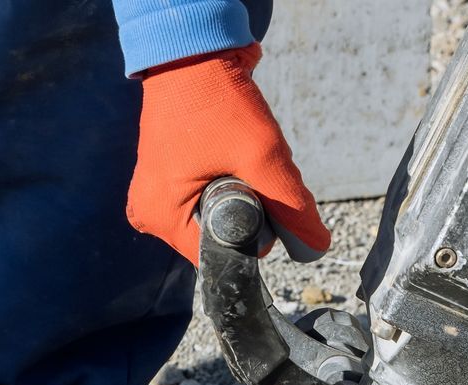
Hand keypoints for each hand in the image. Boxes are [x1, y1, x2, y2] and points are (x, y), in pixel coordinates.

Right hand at [126, 43, 330, 266]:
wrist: (191, 48)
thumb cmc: (214, 97)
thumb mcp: (260, 153)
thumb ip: (291, 203)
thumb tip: (317, 244)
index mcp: (159, 218)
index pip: (219, 253)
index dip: (252, 230)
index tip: (258, 189)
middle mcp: (150, 213)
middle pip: (217, 235)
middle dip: (245, 206)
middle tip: (244, 162)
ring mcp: (155, 194)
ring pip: (216, 214)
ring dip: (238, 189)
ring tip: (231, 149)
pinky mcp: (165, 177)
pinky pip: (206, 194)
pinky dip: (226, 177)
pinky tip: (223, 147)